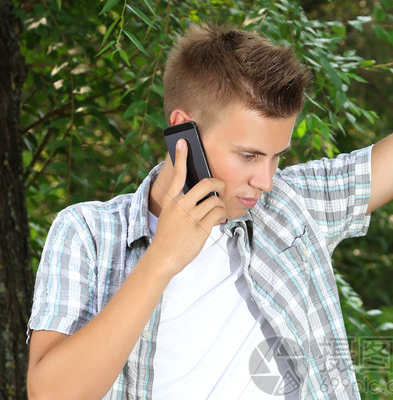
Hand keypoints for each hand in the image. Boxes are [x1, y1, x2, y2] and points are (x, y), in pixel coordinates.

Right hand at [150, 138, 226, 277]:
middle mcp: (180, 205)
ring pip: (215, 201)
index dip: (181, 157)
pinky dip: (221, 216)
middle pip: (206, 184)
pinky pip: (218, 214)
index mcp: (171, 200)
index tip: (183, 142)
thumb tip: (202, 194)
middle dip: (219, 184)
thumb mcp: (169, 215)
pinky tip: (218, 220)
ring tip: (217, 211)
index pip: (177, 174)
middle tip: (221, 188)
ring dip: (220, 205)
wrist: (163, 257)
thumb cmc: (168, 236)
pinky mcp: (200, 228)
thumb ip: (181, 203)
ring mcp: (190, 217)